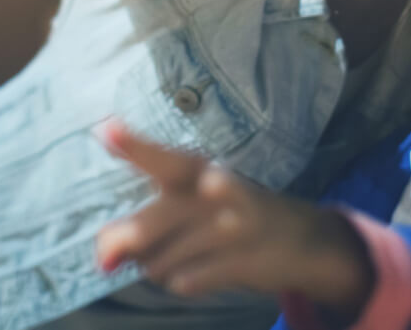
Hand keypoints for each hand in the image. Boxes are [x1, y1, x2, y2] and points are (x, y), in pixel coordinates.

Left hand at [94, 121, 373, 313]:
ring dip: (160, 267)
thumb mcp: (192, 205)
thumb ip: (143, 224)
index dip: (133, 146)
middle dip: (124, 243)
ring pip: (161, 261)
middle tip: (106, 259)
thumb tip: (104, 258)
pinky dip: (183, 281)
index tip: (105, 129)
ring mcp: (231, 226)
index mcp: (196, 169)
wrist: (307, 240)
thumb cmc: (231, 215)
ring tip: (185, 256)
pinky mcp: (244, 260)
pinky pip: (188, 281)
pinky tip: (198, 272)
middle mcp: (214, 190)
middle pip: (149, 223)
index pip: (160, 158)